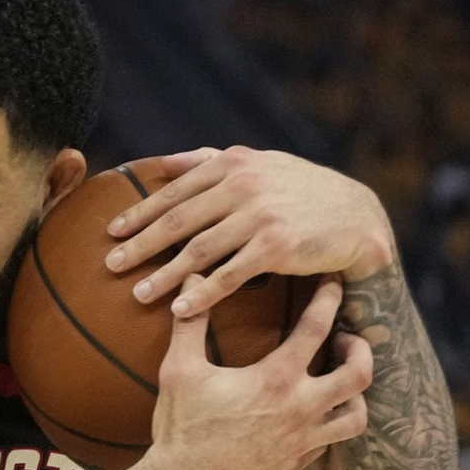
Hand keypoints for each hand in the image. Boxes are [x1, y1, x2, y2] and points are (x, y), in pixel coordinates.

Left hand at [103, 147, 396, 316]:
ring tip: (138, 294)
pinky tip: (180, 309)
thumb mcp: (259, 163)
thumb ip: (209, 160)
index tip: (111, 232)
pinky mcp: (277, 248)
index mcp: (232, 164)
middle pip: (178, 222)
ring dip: (164, 276)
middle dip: (140, 245)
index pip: (174, 192)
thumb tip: (163, 162)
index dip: (139, 214)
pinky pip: (229, 276)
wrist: (359, 216)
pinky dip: (202, 294)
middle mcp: (243, 186)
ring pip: (199, 251)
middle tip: (110, 265)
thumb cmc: (301, 190)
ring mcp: (260, 217)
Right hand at [139, 279, 371, 469]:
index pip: (315, 330)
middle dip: (360, 349)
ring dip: (356, 393)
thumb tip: (193, 280)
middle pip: (358, 375)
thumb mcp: (179, 369)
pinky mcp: (298, 462)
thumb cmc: (182, 425)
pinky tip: (314, 413)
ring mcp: (304, 440)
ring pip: (357, 415)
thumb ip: (190, 323)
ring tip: (340, 379)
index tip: (336, 283)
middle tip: (345, 337)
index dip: (328, 300)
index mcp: (275, 381)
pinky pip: (331, 440)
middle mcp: (300, 409)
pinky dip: (331, 422)